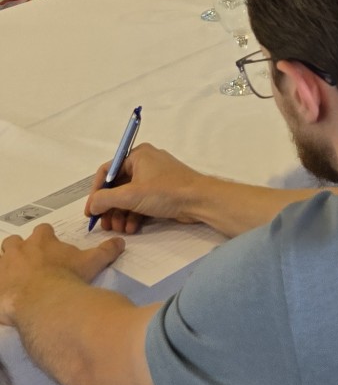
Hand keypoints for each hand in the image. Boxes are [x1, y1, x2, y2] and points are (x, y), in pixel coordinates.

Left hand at [0, 224, 123, 321]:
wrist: (43, 302)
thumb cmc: (68, 277)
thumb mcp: (92, 262)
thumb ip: (106, 250)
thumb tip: (121, 242)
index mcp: (42, 240)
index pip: (43, 230)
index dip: (46, 238)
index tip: (51, 248)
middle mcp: (19, 249)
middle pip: (14, 242)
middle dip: (20, 250)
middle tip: (30, 264)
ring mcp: (3, 268)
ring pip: (0, 261)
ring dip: (6, 268)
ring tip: (17, 281)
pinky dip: (2, 287)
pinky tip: (9, 296)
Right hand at [86, 142, 206, 233]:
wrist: (200, 201)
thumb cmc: (166, 192)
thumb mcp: (130, 196)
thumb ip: (105, 199)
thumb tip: (92, 205)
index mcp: (138, 155)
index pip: (108, 171)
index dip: (96, 191)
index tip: (90, 211)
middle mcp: (145, 163)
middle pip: (118, 186)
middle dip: (110, 207)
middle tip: (104, 224)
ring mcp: (154, 178)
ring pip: (129, 197)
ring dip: (121, 214)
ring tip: (119, 229)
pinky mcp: (162, 192)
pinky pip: (141, 202)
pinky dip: (134, 215)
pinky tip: (132, 229)